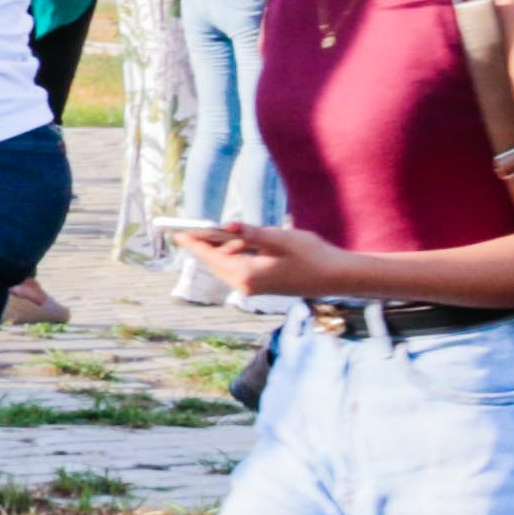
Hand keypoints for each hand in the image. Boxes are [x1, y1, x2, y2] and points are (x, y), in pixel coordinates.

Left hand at [173, 218, 336, 297]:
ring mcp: (253, 289)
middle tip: (189, 228)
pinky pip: (238, 269)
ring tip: (221, 232)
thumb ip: (251, 233)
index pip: (211, 256)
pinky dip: (234, 256)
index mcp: (247, 274)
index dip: (194, 242)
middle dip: (204, 245)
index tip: (177, 233)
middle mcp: (246, 286)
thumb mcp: (280, 239)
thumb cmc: (312, 255)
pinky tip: (238, 244)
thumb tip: (226, 226)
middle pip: (215, 263)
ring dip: (222, 249)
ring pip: (226, 266)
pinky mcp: (261, 287)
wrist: (336, 277)